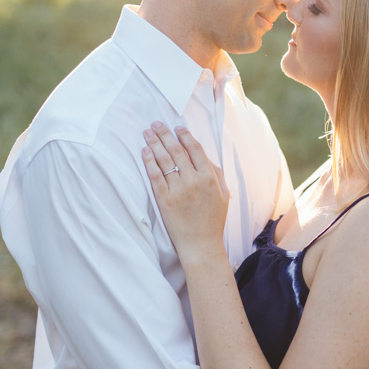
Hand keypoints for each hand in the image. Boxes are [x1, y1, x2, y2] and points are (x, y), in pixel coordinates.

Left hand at [142, 122, 228, 258]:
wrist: (201, 244)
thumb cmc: (213, 221)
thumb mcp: (224, 195)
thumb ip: (216, 173)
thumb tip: (204, 157)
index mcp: (209, 177)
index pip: (195, 149)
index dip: (185, 136)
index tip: (177, 128)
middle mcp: (194, 180)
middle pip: (177, 151)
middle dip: (165, 134)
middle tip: (156, 124)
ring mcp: (178, 189)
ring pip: (165, 160)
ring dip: (155, 143)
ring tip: (148, 133)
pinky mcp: (165, 199)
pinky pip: (155, 176)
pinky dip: (149, 162)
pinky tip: (145, 152)